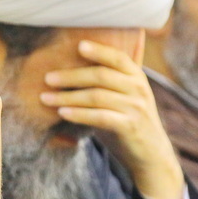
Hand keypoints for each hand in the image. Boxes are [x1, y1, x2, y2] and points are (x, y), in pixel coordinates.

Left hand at [40, 40, 184, 198]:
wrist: (151, 153)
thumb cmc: (131, 119)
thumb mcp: (128, 94)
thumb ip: (116, 74)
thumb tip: (91, 48)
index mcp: (137, 76)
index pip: (118, 57)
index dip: (99, 50)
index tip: (78, 45)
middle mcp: (138, 89)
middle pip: (101, 76)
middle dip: (72, 76)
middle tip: (48, 78)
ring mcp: (135, 108)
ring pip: (97, 96)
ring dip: (68, 96)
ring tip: (46, 98)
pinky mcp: (129, 127)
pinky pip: (100, 117)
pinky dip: (79, 114)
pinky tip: (63, 112)